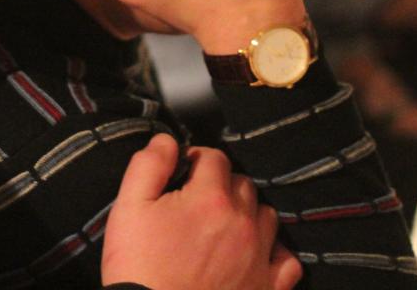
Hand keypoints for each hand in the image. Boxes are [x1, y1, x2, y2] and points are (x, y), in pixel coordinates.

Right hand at [101, 134, 301, 289]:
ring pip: (267, 216)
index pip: (215, 157)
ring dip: (248, 213)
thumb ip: (149, 165)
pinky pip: (287, 261)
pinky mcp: (266, 288)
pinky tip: (254, 254)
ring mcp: (258, 258)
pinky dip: (274, 253)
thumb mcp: (129, 207)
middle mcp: (242, 224)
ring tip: (223, 226)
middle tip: (197, 201)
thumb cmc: (139, 267)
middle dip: (221, 185)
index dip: (196, 159)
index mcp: (210, 199)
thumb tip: (167, 141)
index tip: (183, 173)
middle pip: (243, 184)